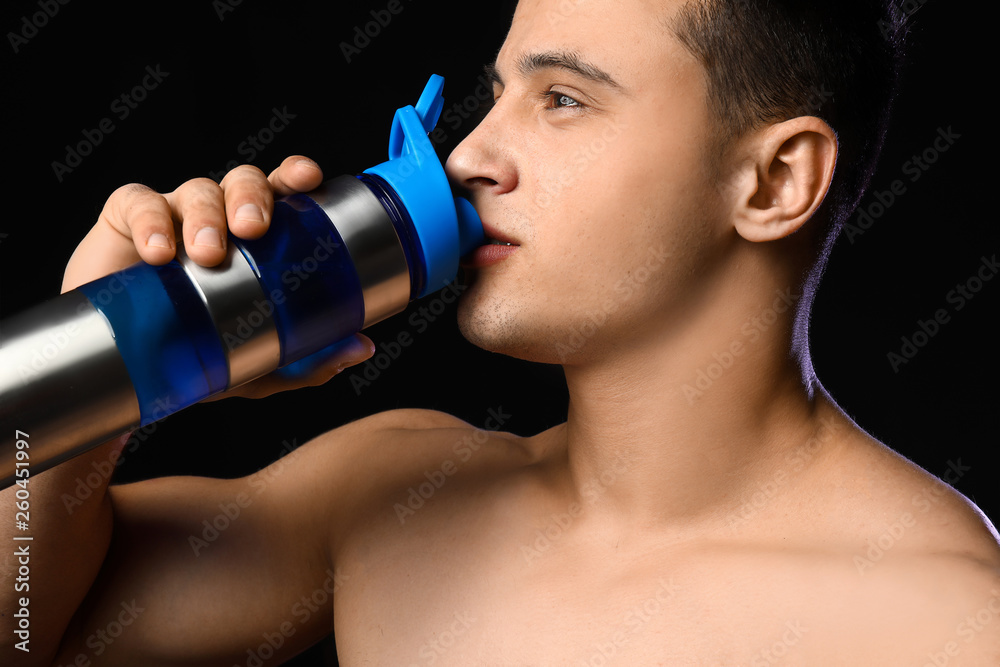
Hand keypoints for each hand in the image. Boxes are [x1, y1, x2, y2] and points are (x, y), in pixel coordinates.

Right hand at [62, 156, 374, 399]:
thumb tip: (363, 347)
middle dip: (252, 197)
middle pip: (244, 182)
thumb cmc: (198, 352)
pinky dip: (150, 221)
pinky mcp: (126, 219)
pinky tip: (158, 252)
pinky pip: (139, 203)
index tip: (309, 179)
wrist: (127, 371)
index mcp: (259, 237)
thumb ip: (308, 360)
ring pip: (198, 190)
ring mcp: (175, 214)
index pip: (284, 191)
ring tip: (208, 253)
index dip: (296, 175)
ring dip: (206, 216)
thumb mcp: (257, 365)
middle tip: (253, 229)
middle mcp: (221, 216)